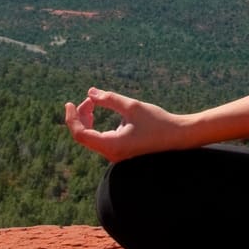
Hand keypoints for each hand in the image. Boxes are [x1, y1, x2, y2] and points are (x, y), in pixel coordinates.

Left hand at [63, 87, 189, 163]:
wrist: (179, 137)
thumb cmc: (158, 122)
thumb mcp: (132, 106)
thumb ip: (109, 99)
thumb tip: (90, 92)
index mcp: (112, 145)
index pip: (80, 134)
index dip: (71, 118)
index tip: (69, 103)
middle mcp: (111, 155)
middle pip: (84, 136)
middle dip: (82, 115)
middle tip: (90, 99)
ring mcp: (115, 155)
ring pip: (91, 138)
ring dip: (88, 120)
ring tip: (93, 103)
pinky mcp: (120, 152)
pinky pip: (100, 140)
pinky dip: (96, 126)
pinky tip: (99, 113)